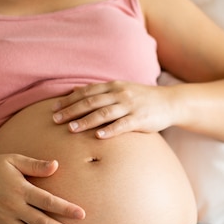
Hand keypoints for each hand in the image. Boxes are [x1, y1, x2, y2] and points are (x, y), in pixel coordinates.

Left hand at [52, 81, 174, 137]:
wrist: (169, 102)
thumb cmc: (141, 98)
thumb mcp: (120, 90)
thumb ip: (99, 91)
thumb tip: (74, 90)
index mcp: (113, 86)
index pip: (86, 92)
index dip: (69, 100)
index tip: (53, 108)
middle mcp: (119, 94)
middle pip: (91, 102)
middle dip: (72, 111)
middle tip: (55, 120)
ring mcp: (130, 106)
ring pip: (104, 113)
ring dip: (86, 121)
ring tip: (71, 129)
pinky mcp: (140, 118)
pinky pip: (123, 125)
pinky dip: (110, 130)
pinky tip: (98, 137)